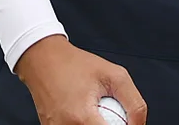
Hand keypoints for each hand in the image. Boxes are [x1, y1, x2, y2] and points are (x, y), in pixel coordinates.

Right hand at [15, 35, 147, 124]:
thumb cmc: (76, 64)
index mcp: (82, 118)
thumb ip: (135, 105)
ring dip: (96, 124)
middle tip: (110, 112)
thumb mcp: (115, 76)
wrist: (43, 60)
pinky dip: (83, 124)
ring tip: (96, 111)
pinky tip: (84, 112)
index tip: (126, 122)